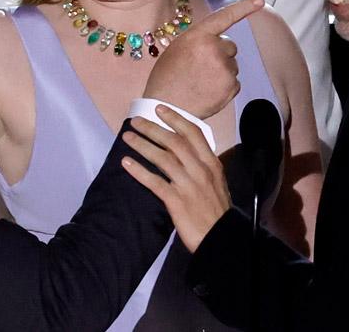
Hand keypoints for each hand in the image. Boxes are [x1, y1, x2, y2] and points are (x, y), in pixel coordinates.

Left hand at [121, 105, 230, 252]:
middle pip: (174, 142)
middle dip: (153, 129)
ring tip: (127, 137)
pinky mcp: (176, 201)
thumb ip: (203, 166)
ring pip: (163, 158)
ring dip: (142, 145)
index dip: (175, 119)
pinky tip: (126, 163)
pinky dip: (139, 171)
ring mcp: (188, 185)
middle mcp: (201, 171)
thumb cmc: (217, 212)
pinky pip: (154, 182)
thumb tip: (187, 152)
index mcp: (212, 164)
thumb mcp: (217, 183)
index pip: (194, 134)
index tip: (159, 109)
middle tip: (135, 121)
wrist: (221, 239)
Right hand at [144, 0, 263, 118]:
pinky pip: (234, 82)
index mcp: (198, 36)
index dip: (244, 7)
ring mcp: (224, 68)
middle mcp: (214, 48)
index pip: (225, 16)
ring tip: (201, 82)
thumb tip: (214, 41)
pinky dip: (225, 87)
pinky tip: (208, 92)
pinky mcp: (231, 86)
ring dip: (222, 71)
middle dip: (220, 54)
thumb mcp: (176, 49)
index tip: (260, 1)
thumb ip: (198, 41)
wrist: (165, 106)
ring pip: (232, 65)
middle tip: (201, 68)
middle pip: (229, 46)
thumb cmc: (167, 78)